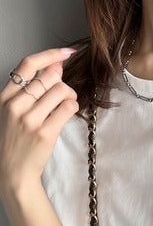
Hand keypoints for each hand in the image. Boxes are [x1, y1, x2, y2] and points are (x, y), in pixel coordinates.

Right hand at [0, 47, 78, 196]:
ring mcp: (30, 119)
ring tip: (67, 105)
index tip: (65, 53)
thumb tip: (55, 66)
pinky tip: (68, 113)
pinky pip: (68, 108)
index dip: (50, 54)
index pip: (28, 64)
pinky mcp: (45, 133)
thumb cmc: (16, 140)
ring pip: (61, 90)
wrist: (13, 171)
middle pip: (49, 77)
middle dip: (63, 83)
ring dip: (71, 96)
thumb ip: (30, 90)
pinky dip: (73, 107)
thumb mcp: (13, 111)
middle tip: (65, 95)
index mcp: (5, 97)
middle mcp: (15, 105)